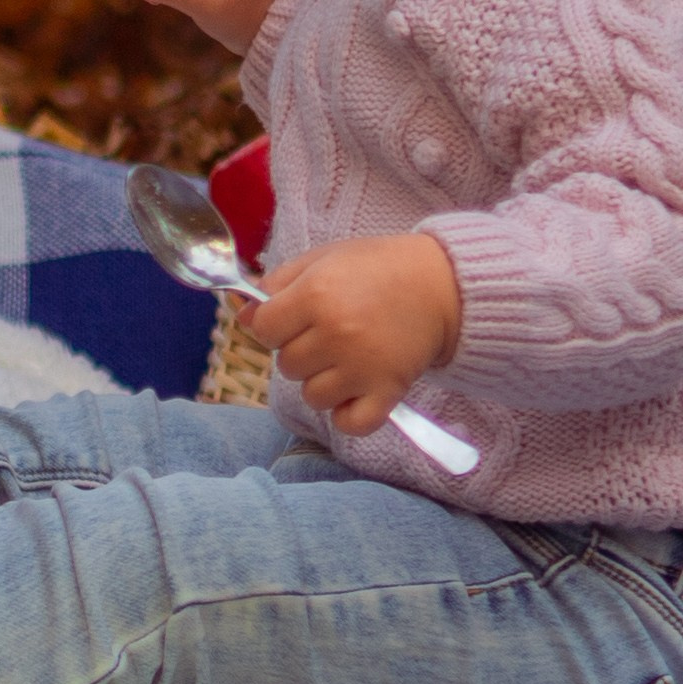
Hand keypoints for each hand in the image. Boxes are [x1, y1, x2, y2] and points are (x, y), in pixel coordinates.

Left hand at [250, 231, 462, 439]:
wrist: (440, 285)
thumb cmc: (377, 268)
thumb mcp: (323, 259)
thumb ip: (277, 283)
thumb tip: (242, 314)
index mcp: (315, 294)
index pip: (263, 330)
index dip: (275, 324)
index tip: (296, 317)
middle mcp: (335, 333)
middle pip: (286, 365)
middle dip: (301, 351)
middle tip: (331, 333)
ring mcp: (361, 367)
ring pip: (312, 397)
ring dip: (324, 382)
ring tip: (348, 358)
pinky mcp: (388, 392)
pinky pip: (350, 424)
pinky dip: (349, 413)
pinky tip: (358, 390)